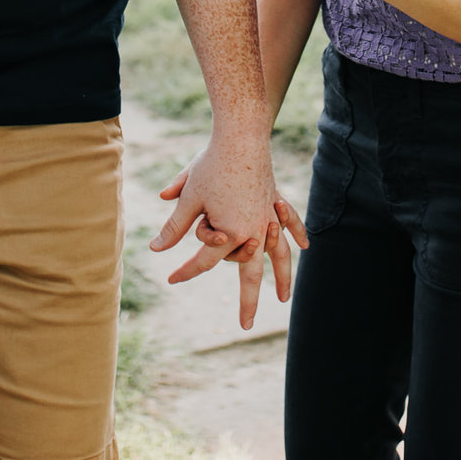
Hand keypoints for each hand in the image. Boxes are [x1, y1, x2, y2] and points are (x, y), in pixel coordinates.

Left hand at [149, 131, 281, 327]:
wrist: (240, 136)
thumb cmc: (211, 165)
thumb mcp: (188, 198)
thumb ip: (174, 227)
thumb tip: (155, 248)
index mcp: (231, 234)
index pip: (204, 262)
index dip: (186, 272)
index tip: (171, 280)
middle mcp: (255, 231)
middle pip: (250, 274)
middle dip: (247, 302)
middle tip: (245, 325)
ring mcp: (269, 217)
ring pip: (279, 254)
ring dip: (282, 277)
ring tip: (283, 298)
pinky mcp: (276, 201)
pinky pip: (290, 221)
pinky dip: (297, 233)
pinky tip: (305, 246)